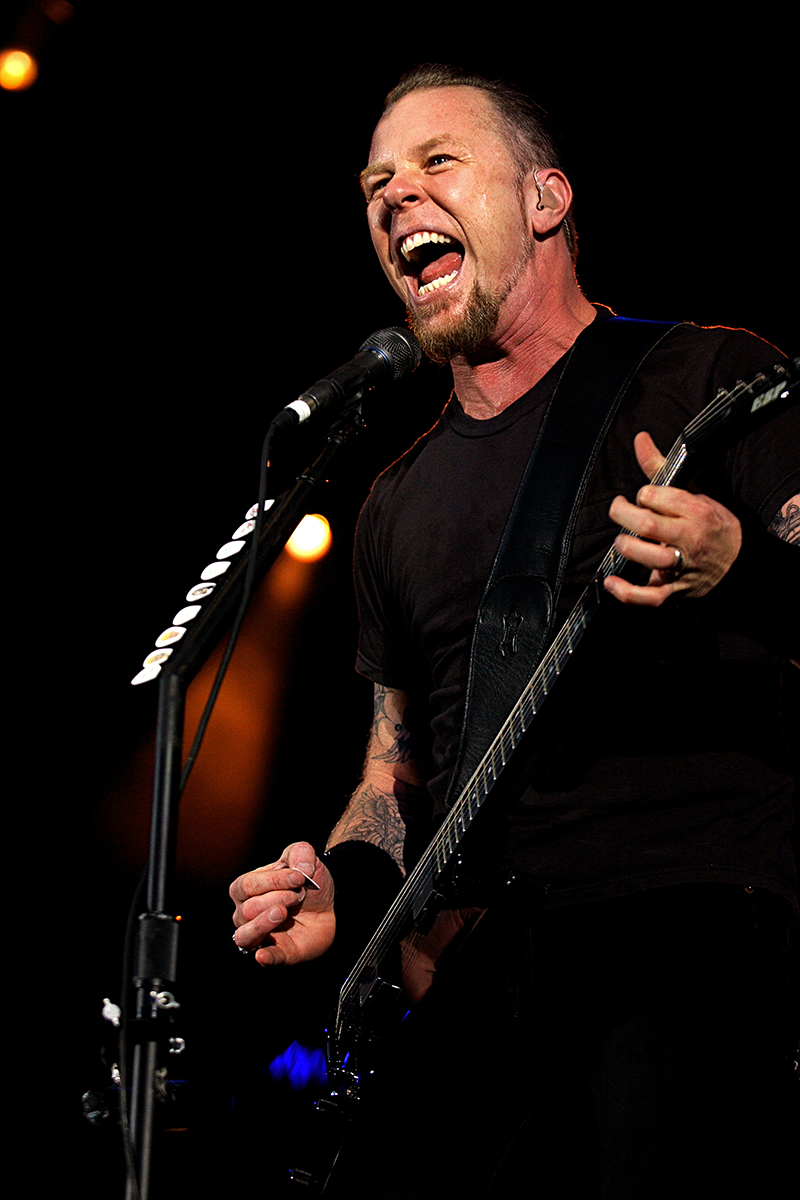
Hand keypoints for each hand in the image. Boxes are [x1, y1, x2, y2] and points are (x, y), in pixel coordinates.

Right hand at [230, 841, 334, 966]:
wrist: (328, 904)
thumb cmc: (307, 882)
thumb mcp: (305, 859)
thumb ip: (301, 853)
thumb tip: (301, 868)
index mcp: (247, 889)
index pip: (247, 885)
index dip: (273, 880)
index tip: (299, 877)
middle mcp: (246, 914)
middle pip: (247, 909)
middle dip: (276, 898)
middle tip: (299, 895)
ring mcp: (260, 935)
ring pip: (245, 936)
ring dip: (263, 924)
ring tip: (282, 912)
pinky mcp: (278, 952)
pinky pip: (266, 959)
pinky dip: (265, 958)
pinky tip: (264, 956)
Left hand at [604, 431, 741, 606]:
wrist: (741, 566)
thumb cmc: (713, 527)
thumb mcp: (695, 494)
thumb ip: (660, 469)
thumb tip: (639, 438)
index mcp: (697, 511)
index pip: (657, 497)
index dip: (642, 494)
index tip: (643, 497)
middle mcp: (690, 539)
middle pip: (647, 525)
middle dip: (623, 515)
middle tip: (619, 510)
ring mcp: (682, 566)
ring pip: (649, 557)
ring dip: (628, 547)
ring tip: (623, 540)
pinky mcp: (674, 590)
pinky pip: (648, 597)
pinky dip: (627, 592)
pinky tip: (611, 582)